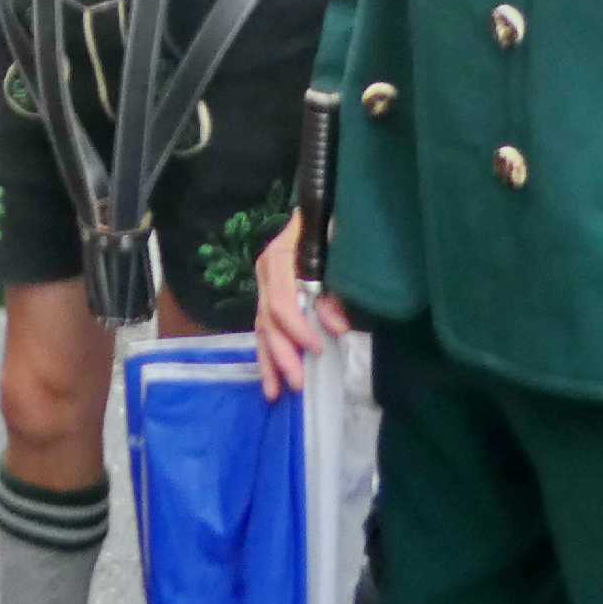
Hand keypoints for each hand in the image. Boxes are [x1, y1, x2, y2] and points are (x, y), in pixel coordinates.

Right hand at [252, 213, 352, 400]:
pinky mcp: (271, 297)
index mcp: (281, 254)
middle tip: (297, 383)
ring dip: (269, 360)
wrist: (326, 210)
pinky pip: (265, 328)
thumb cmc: (337, 228)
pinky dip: (268, 355)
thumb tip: (336, 328)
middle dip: (281, 353)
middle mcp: (266, 271)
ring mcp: (266, 284)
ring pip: (262, 327)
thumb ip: (337, 290)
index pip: (281, 299)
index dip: (297, 326)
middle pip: (268, 317)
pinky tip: (271, 381)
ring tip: (275, 393)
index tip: (318, 348)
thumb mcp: (341, 253)